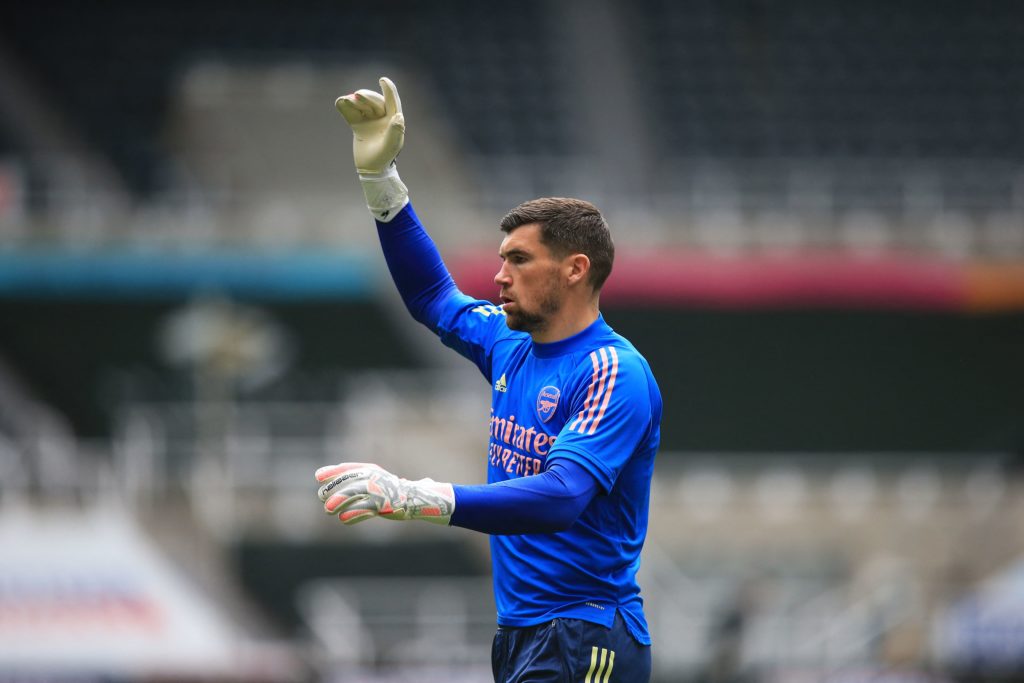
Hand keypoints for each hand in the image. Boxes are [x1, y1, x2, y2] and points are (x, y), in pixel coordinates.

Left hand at [315, 462, 453, 524]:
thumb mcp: (373, 479)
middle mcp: (374, 478)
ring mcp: (379, 491)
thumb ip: (354, 479)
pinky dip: (353, 514)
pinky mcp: (383, 506)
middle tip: (321, 497)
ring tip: (328, 510)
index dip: (332, 471)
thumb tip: (324, 477)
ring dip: (339, 501)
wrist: (415, 498)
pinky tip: (343, 519)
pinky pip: (365, 509)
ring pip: (355, 493)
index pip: (348, 468)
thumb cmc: (389, 489)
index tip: (318, 476)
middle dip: (333, 488)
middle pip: (349, 481)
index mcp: (370, 470)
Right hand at [336, 77, 404, 174]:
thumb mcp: (391, 146)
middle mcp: (382, 118)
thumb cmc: (384, 158)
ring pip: (362, 105)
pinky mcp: (358, 125)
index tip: (383, 80)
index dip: (388, 90)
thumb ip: (395, 131)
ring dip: (355, 101)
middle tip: (357, 95)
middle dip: (366, 96)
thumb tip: (399, 116)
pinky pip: (351, 113)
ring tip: (347, 100)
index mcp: (393, 121)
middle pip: (375, 101)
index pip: (392, 102)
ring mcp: (369, 120)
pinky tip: (340, 102)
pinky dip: (345, 106)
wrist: (371, 169)